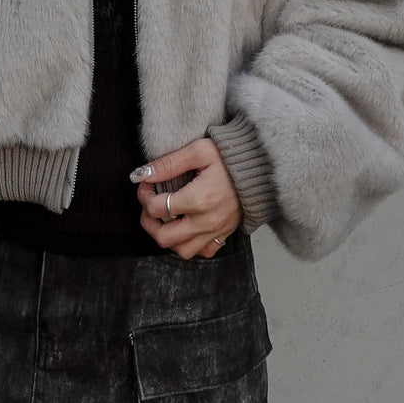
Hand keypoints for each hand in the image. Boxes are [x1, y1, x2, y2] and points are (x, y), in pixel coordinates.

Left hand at [131, 138, 242, 258]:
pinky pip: (204, 251)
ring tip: (164, 220)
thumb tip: (141, 174)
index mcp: (197, 200)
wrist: (262, 165)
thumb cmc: (231, 156)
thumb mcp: (198, 151)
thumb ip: (168, 164)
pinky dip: (191, 244)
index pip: (156, 208)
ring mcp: (216, 230)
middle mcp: (206, 221)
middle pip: (164, 237)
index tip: (146, 184)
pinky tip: (186, 227)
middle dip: (149, 222)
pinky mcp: (225, 233)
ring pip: (182, 250)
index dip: (143, 195)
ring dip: (168, 238)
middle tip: (149, 205)